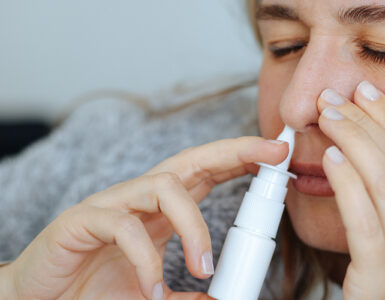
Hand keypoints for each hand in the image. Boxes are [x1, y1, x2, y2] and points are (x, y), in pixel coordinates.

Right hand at [4, 137, 287, 299]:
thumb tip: (224, 299)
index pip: (206, 172)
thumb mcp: (155, 292)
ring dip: (193, 226)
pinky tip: (152, 288)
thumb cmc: (98, 289)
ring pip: (163, 186)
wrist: (43, 296)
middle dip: (234, 151)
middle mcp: (140, 198)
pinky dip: (145, 258)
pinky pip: (121, 226)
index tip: (276, 157)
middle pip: (192, 160)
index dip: (240, 159)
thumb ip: (189, 295)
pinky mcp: (83, 219)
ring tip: (203, 268)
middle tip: (273, 154)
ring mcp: (111, 204)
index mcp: (161, 210)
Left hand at [318, 81, 384, 298]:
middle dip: (368, 121)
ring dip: (356, 141)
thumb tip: (352, 146)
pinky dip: (349, 185)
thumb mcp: (379, 221)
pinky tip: (331, 157)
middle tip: (335, 98)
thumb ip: (375, 186)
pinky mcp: (380, 277)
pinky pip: (365, 225)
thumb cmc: (373, 268)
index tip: (366, 91)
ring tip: (329, 116)